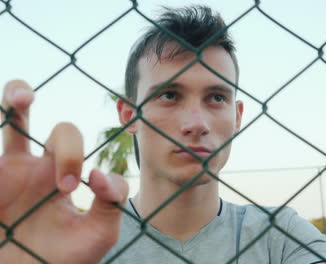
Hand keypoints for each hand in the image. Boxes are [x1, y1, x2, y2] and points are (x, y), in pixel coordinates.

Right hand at [0, 80, 128, 262]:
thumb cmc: (63, 258)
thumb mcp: (99, 234)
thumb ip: (112, 203)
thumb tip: (100, 172)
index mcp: (63, 172)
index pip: (75, 143)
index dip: (76, 156)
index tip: (82, 187)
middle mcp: (36, 166)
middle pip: (59, 129)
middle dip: (69, 149)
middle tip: (67, 187)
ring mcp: (6, 172)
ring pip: (10, 119)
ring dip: (15, 96)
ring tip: (24, 98)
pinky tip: (0, 150)